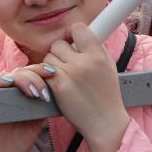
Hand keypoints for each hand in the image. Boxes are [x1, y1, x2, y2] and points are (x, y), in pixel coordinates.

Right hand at [0, 68, 49, 151]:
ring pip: (10, 75)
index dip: (43, 72)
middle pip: (23, 71)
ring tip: (34, 93)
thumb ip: (41, 110)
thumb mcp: (34, 125)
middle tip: (45, 93)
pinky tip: (10, 83)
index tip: (55, 74)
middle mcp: (8, 91)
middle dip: (37, 76)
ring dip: (24, 79)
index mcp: (21, 96)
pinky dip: (0, 80)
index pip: (32, 75)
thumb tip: (57, 95)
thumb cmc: (13, 144)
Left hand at [42, 23, 129, 151]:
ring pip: (48, 57)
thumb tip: (79, 32)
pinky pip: (43, 72)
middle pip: (58, 44)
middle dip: (60, 52)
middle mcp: (84, 63)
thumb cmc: (106, 94)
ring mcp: (70, 74)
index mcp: (98, 56)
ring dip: (52, 65)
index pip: (78, 29)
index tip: (72, 40)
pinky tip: (58, 84)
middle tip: (68, 64)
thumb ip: (95, 48)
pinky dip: (48, 77)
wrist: (104, 122)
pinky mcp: (58, 86)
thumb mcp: (108, 67)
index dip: (72, 34)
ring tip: (65, 76)